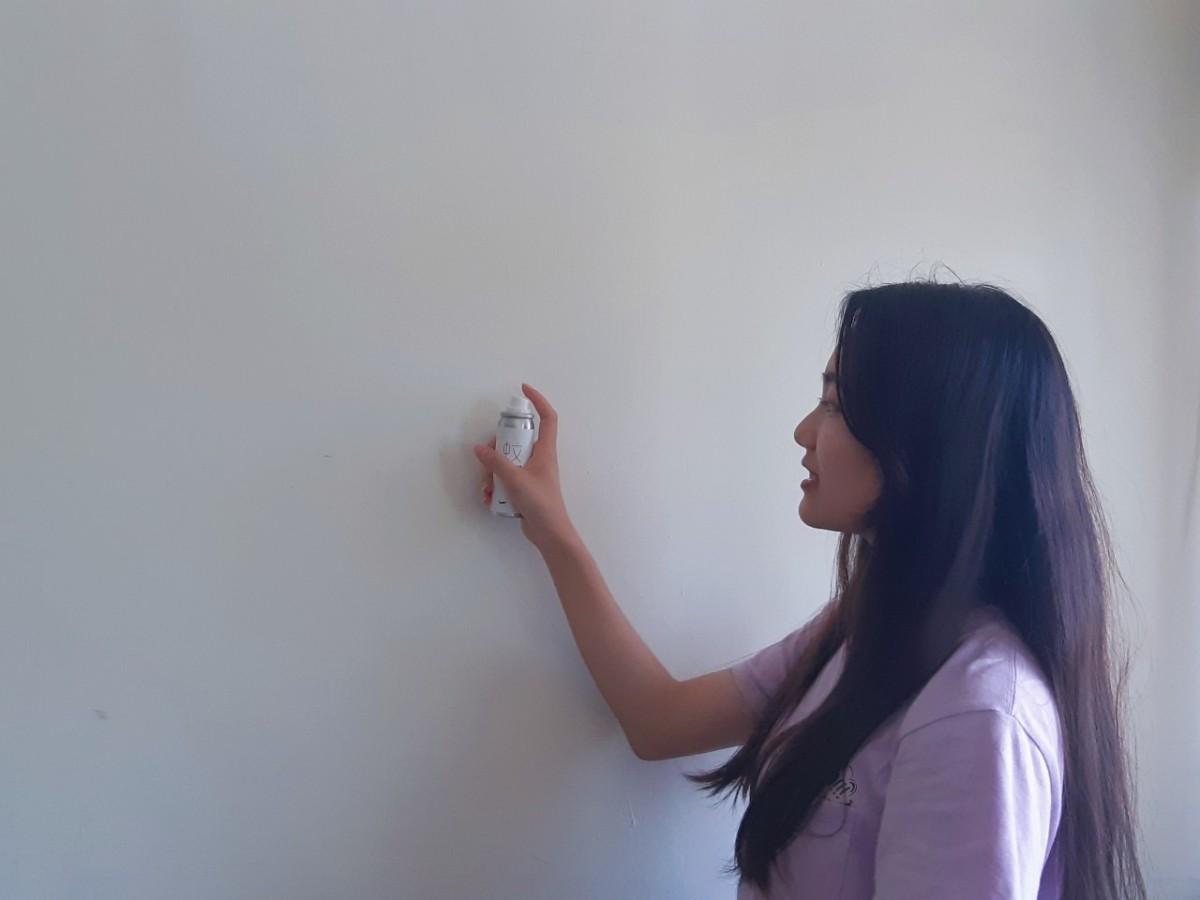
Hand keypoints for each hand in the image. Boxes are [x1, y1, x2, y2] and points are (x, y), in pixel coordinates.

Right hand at [474, 384, 577, 552]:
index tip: (523, 389)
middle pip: (516, 440)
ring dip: (491, 472)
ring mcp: (530, 473)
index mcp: (545, 451)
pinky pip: (504, 478)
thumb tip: (479, 448)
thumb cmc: (541, 503)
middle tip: (487, 458)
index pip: (547, 418)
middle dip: (497, 448)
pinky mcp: (522, 488)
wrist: (549, 533)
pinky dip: (494, 485)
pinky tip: (488, 497)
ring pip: (506, 460)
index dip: (538, 400)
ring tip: (487, 487)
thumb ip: (496, 462)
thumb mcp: (515, 480)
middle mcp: (539, 459)